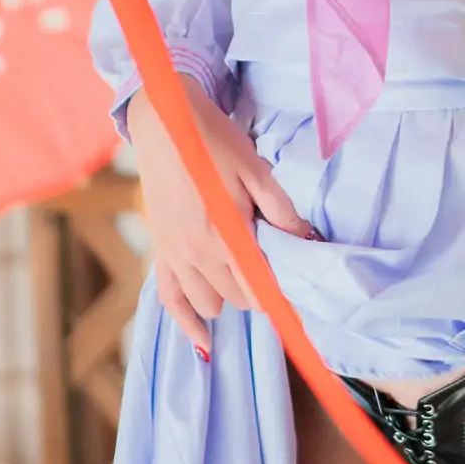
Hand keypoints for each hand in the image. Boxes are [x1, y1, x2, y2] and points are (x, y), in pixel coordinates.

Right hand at [128, 74, 313, 353]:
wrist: (163, 123)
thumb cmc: (214, 141)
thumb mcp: (256, 169)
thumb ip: (280, 210)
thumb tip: (306, 241)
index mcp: (225, 234)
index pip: (258, 287)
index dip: (278, 293)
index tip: (294, 294)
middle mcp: (197, 254)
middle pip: (238, 298)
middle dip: (256, 290)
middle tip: (268, 268)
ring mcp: (173, 256)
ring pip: (208, 304)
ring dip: (226, 297)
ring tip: (239, 277)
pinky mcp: (158, 251)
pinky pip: (170, 300)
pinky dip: (187, 322)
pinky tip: (202, 340)